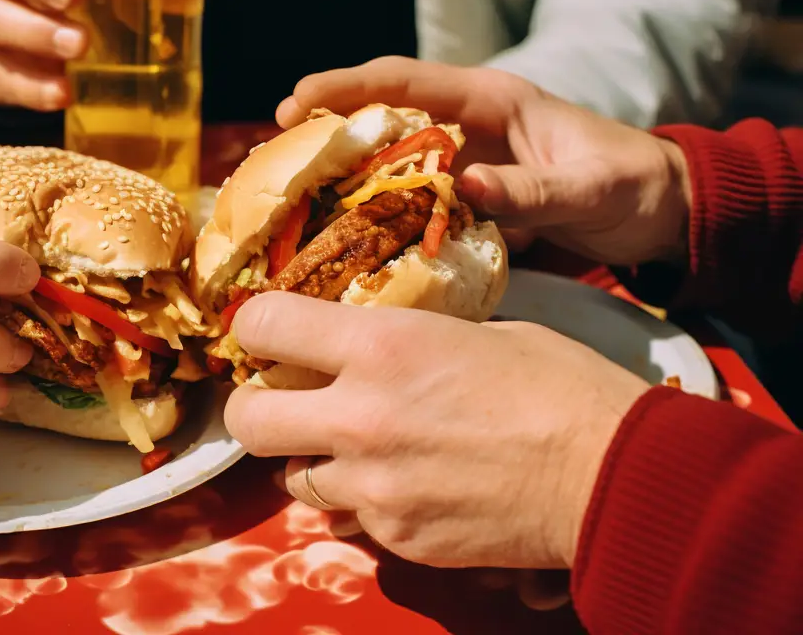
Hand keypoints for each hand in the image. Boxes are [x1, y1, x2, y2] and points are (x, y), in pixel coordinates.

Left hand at [223, 292, 650, 568]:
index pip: (262, 324)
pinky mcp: (396, 536)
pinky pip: (345, 518)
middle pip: (248, 418)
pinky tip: (401, 484)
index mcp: (380, 345)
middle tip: (283, 400)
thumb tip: (366, 345)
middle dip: (256, 407)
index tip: (268, 333)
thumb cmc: (559, 386)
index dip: (255, 326)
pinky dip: (358, 502)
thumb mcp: (475, 331)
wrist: (612, 476)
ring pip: (291, 478)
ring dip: (311, 460)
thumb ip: (403, 339)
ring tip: (356, 448)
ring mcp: (373, 485)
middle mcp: (359, 416)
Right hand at [277, 57, 692, 265]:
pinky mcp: (469, 201)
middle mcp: (466, 127)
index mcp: (490, 100)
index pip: (404, 80)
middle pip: (381, 119)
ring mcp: (463, 165)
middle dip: (326, 134)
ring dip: (343, 180)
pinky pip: (411, 203)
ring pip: (388, 164)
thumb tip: (466, 187)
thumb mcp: (589, 186)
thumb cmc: (633, 186)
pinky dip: (378, 218)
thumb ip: (531, 187)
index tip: (295, 101)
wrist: (663, 216)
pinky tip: (346, 243)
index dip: (346, 86)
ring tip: (290, 204)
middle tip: (274, 160)